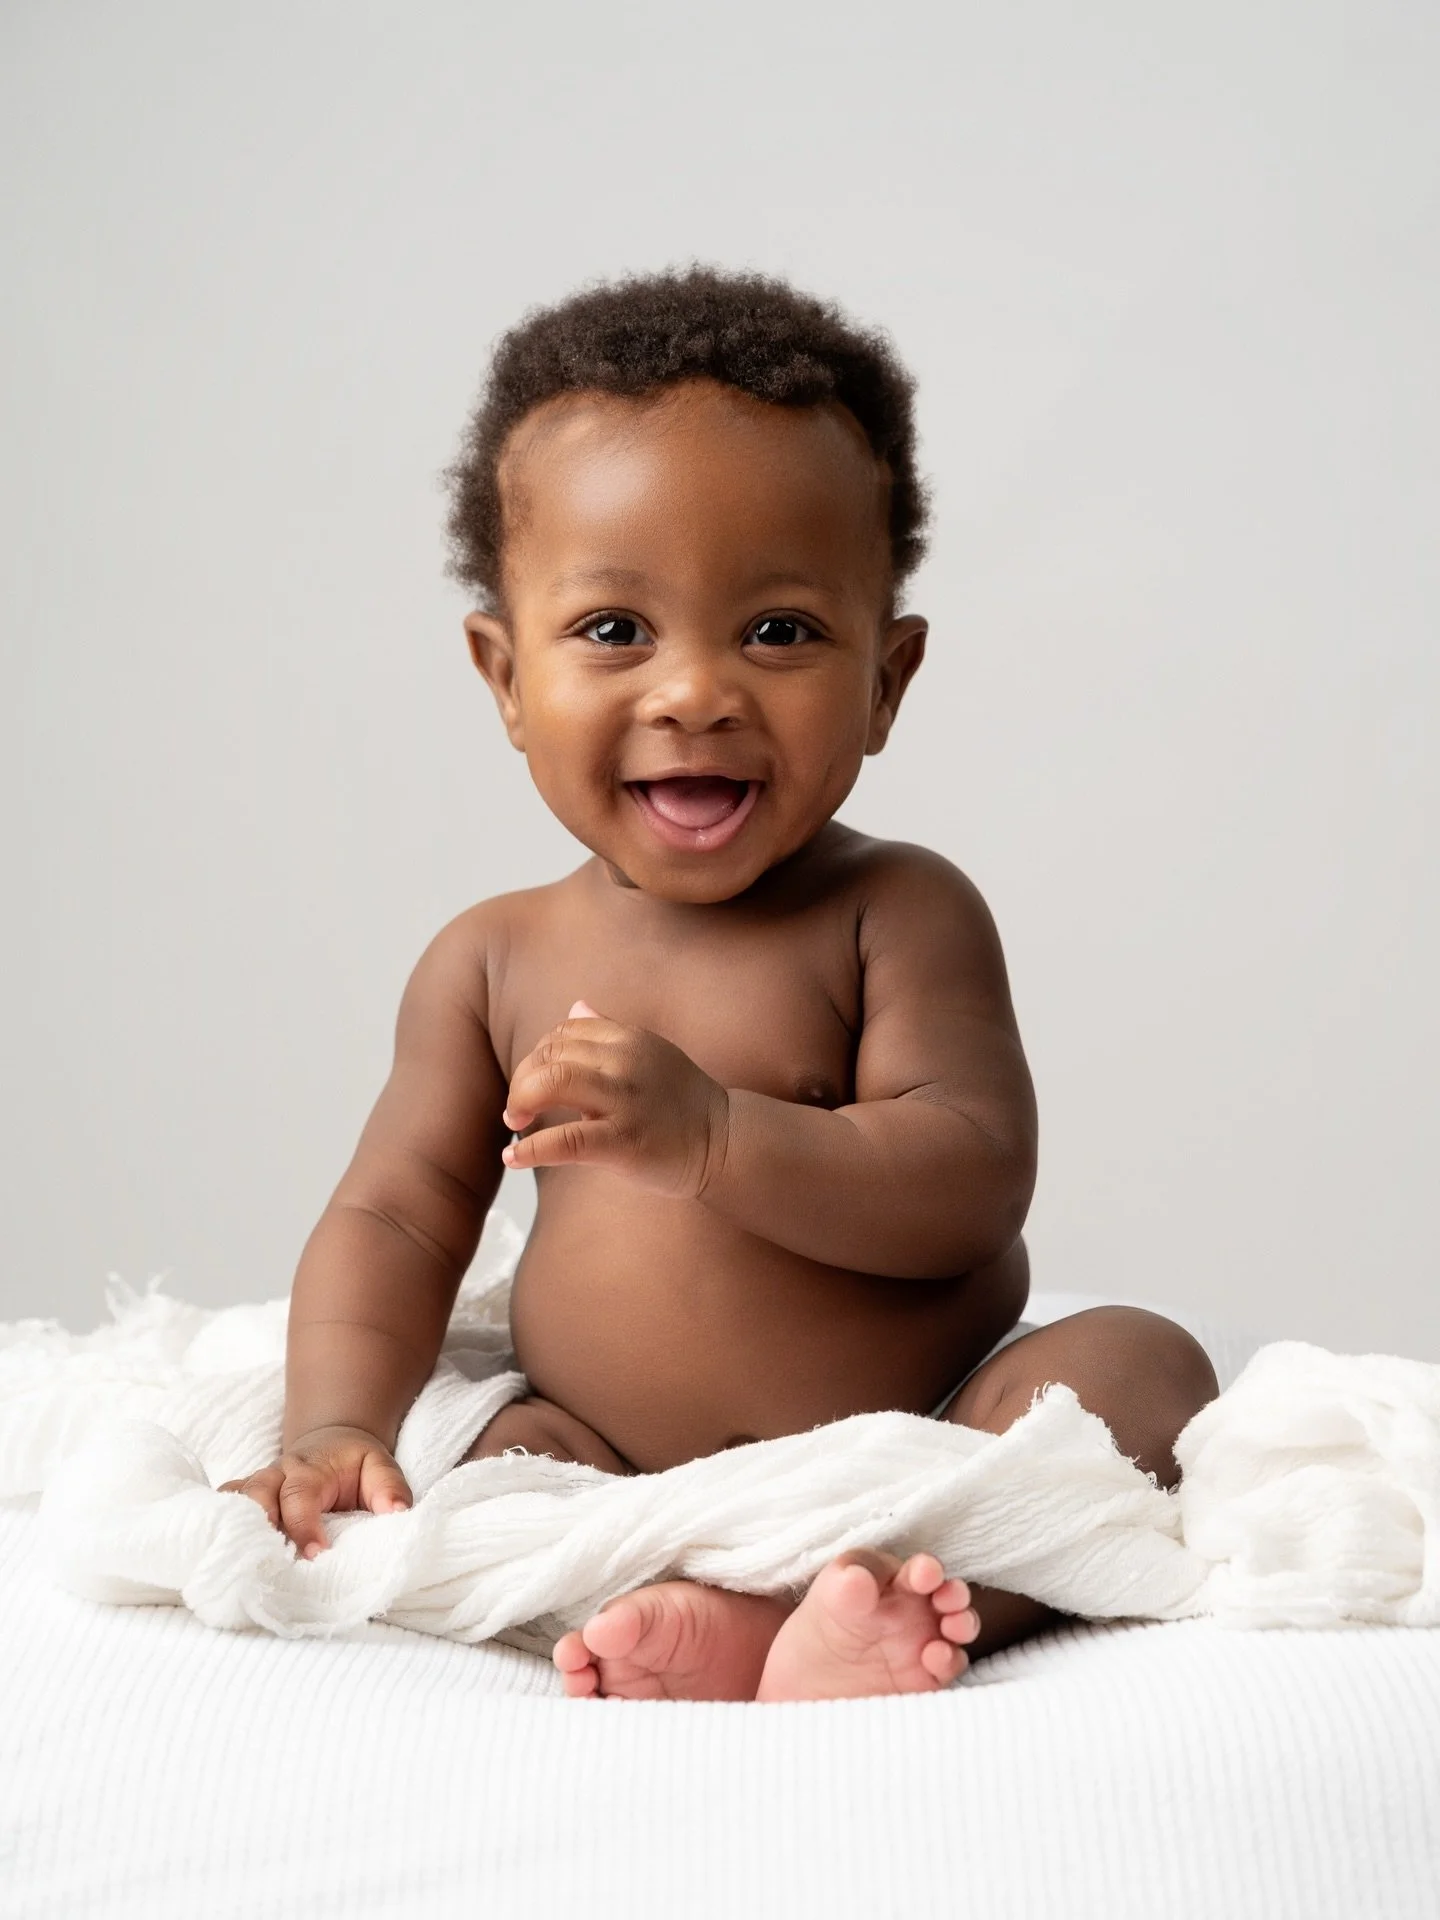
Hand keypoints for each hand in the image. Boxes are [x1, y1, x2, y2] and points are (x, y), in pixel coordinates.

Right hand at [218, 1425, 411, 1558]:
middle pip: (255, 1495)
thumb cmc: (355, 1465)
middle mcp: (275, 1477)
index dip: (303, 1526)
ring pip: (233, 1503)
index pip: (299, 1496)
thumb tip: (397, 1513)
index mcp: (309, 1469)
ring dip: (231, 1530)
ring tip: (234, 1564)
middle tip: (263, 1561)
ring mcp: (256, 1489)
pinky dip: (217, 1528)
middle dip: (255, 1525)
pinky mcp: (245, 1502)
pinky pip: (222, 1510)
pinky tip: (213, 1557)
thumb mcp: (380, 1466)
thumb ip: (389, 1488)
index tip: (316, 1555)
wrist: (329, 1444)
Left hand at [501, 1001, 728, 1198]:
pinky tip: (512, 1158)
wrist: (726, 1141)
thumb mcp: (650, 1054)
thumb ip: (609, 1032)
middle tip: (517, 1107)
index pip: (563, 1032)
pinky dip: (531, 1149)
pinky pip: (565, 1140)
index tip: (534, 1081)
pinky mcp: (625, 1142)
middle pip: (551, 1054)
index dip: (538, 1055)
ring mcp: (626, 1101)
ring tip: (514, 1122)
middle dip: (522, 1080)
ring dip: (520, 1100)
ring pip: (553, 1082)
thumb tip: (576, 1006)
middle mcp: (626, 1061)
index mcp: (630, 1038)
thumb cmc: (682, 1103)